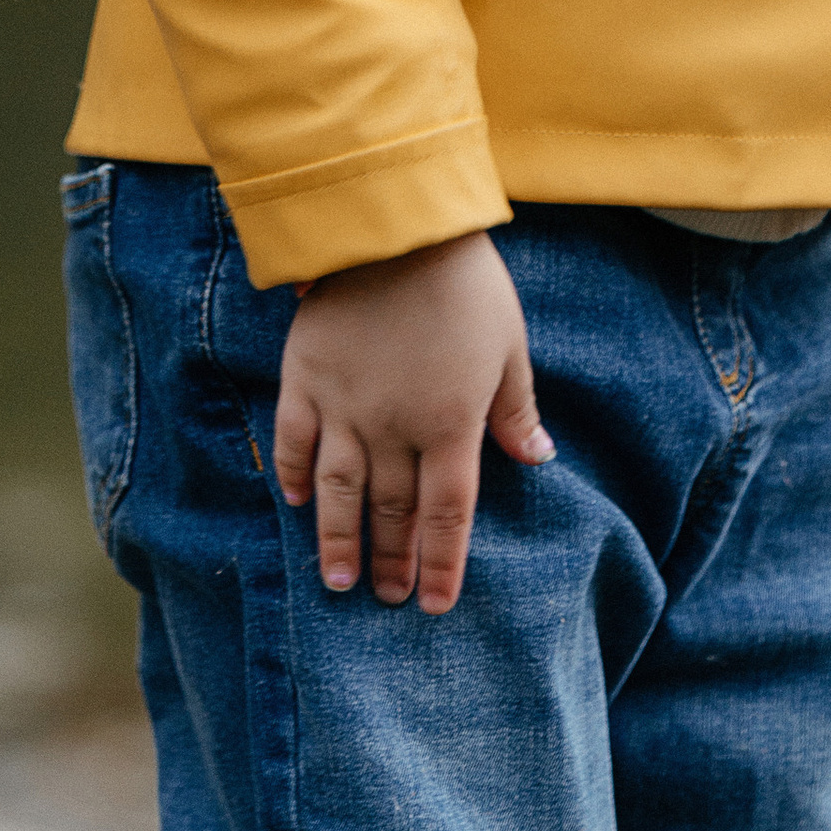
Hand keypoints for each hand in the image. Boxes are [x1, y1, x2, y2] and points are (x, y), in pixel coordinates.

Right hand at [273, 229, 552, 613]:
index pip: (447, 513)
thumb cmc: (465, 284)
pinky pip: (294, 440)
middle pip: (393, 510)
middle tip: (386, 597)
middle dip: (392, 560)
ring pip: (337, 491)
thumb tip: (537, 457)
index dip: (441, 563)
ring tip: (338, 580)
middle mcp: (395, 428)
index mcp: (451, 424)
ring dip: (338, 539)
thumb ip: (516, 409)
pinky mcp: (306, 377)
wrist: (397, 228)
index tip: (435, 603)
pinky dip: (293, 475)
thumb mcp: (508, 345)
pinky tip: (295, 501)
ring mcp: (344, 406)